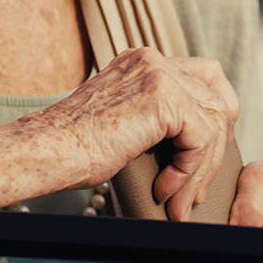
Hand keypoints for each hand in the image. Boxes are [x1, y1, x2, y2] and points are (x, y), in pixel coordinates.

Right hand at [36, 46, 239, 220]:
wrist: (44, 152)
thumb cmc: (74, 150)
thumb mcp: (125, 124)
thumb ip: (158, 120)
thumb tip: (199, 146)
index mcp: (144, 63)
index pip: (206, 79)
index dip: (215, 121)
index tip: (203, 161)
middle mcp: (153, 60)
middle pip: (218, 99)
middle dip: (216, 151)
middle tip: (197, 190)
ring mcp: (158, 73)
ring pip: (214, 123)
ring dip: (201, 170)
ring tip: (179, 201)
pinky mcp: (161, 97)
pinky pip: (201, 137)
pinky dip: (189, 170)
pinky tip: (164, 189)